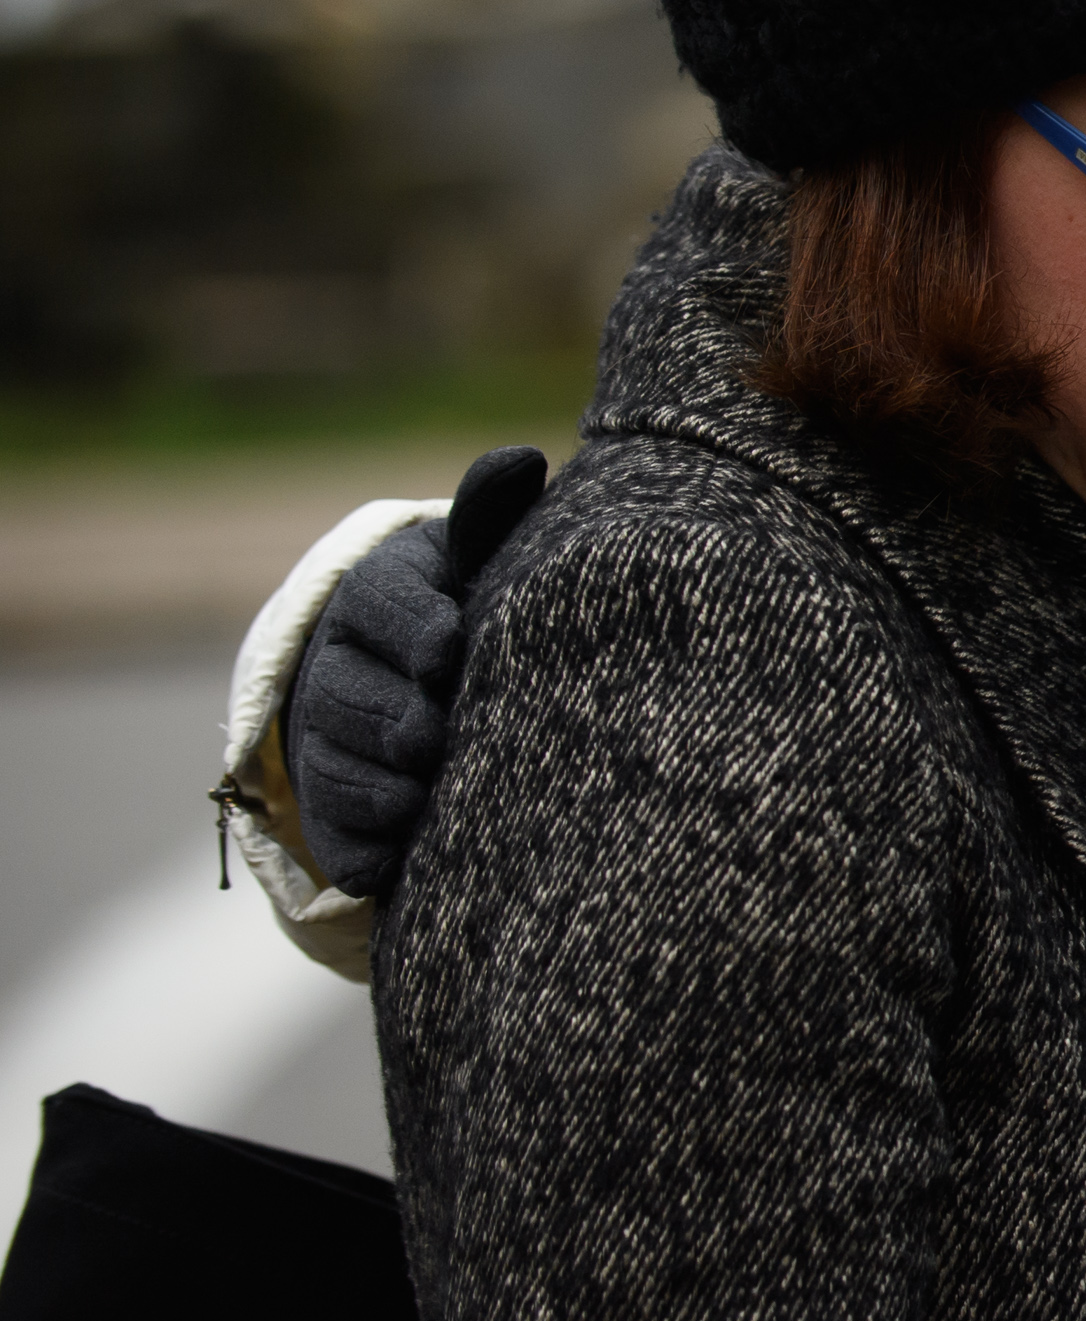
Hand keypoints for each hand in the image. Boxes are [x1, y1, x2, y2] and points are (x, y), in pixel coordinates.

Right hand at [282, 446, 549, 900]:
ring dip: (376, 783)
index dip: (411, 628)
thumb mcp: (478, 560)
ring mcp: (329, 737)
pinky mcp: (333, 805)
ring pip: (336, 763)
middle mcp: (339, 663)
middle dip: (390, 715)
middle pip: (348, 692)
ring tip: (420, 796)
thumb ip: (490, 516)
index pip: (380, 602)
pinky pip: (336, 831)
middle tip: (432, 733)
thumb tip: (521, 459)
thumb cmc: (472, 606)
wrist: (426, 676)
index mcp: (378, 594)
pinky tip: (391, 861)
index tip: (449, 649)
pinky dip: (359, 847)